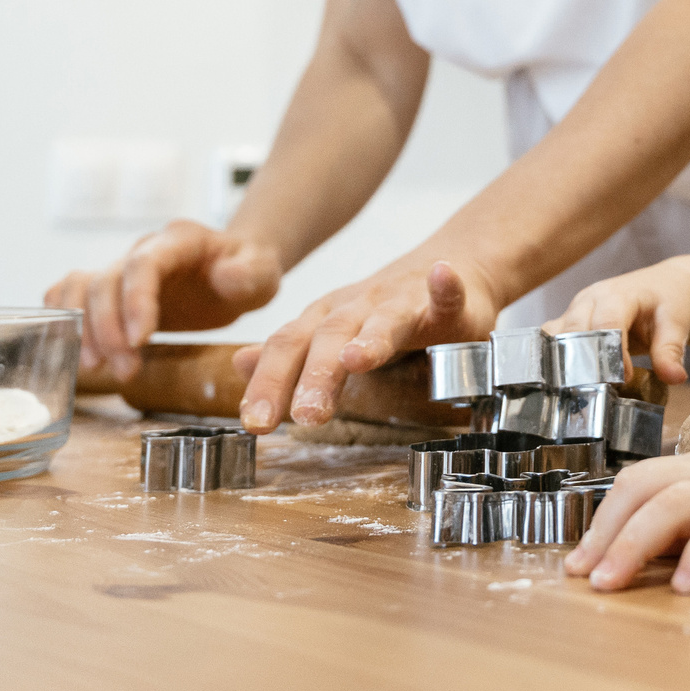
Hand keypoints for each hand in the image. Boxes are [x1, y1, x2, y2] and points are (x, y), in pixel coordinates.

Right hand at [43, 220, 282, 378]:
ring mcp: (123, 269)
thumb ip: (248, 273)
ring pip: (80, 288)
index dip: (135, 300)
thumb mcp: (262, 272)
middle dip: (109, 329)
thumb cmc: (248, 271)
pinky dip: (65, 320)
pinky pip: (69, 294)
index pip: (144, 263)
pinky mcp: (112, 290)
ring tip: (99, 369)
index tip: (141, 340)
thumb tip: (226, 278)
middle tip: (126, 370)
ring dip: (83, 329)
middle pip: (106, 281)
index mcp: (179, 241)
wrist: (236, 270)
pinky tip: (79, 352)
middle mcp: (143, 250)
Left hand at [233, 259, 500, 430]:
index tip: (254, 422)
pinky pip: (447, 295)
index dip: (269, 382)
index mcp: (326, 320)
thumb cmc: (388, 312)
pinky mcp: (447, 304)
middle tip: (305, 416)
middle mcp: (358, 307)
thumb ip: (292, 354)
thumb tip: (239, 363)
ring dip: (370, 339)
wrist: (449, 267)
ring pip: (384, 321)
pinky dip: (444, 286)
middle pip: (330, 338)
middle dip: (315, 376)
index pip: (288, 349)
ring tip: (355, 359)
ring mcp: (403, 303)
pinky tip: (442, 276)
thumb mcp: (332, 332)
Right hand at [543, 263, 689, 383]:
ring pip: (555, 336)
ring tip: (576, 391)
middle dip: (583, 363)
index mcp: (617, 295)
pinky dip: (552, 361)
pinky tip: (560, 384)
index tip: (625, 379)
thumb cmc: (668, 301)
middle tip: (598, 391)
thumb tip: (675, 377)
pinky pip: (550, 341)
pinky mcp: (568, 322)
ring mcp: (574, 310)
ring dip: (562, 364)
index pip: (606, 324)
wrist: (661, 286)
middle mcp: (589, 299)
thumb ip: (671, 350)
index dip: (612, 354)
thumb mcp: (676, 322)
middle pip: (574, 331)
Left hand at [563, 442, 689, 592]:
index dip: (602, 518)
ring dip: (634, 544)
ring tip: (611, 584)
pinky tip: (683, 587)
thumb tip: (647, 552)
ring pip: (674, 503)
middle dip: (605, 531)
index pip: (639, 479)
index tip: (578, 561)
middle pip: (644, 486)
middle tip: (582, 576)